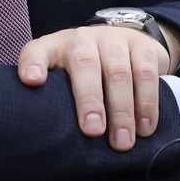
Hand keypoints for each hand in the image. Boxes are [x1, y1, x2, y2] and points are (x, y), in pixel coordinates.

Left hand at [17, 25, 174, 150]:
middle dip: (90, 100)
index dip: (32, 64)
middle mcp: (83, 39)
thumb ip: (54, 100)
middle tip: (93, 131)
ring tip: (123, 141)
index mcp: (55, 47)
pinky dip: (148, 103)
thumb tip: (51, 141)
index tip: (31, 81)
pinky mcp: (143, 47)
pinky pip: (146, 73)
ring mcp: (114, 40)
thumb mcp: (64, 78)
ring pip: (119, 72)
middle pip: (85, 64)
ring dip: (122, 110)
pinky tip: (146, 127)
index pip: (37, 50)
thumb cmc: (85, 72)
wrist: (124, 42)